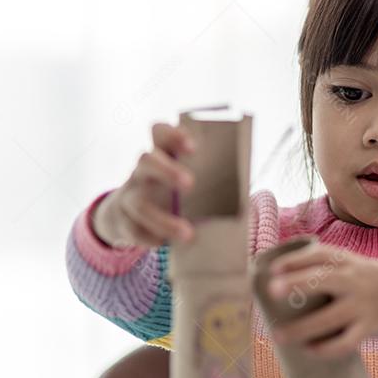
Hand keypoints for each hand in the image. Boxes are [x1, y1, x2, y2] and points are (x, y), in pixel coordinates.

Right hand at [92, 122, 196, 247]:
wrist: (126, 214)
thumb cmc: (169, 191)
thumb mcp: (183, 177)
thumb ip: (207, 173)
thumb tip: (254, 186)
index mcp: (160, 154)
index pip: (159, 133)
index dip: (172, 135)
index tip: (192, 147)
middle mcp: (141, 171)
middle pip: (146, 160)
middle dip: (167, 170)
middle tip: (190, 184)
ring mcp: (129, 195)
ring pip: (139, 204)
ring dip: (163, 220)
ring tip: (188, 234)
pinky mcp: (124, 221)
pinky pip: (132, 230)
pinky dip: (150, 238)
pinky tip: (165, 244)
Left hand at [267, 242, 377, 358]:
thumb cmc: (370, 279)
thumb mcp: (353, 264)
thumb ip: (324, 268)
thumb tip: (278, 279)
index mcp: (347, 261)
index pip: (320, 255)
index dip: (295, 260)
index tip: (273, 268)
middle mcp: (354, 280)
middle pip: (323, 279)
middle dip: (297, 283)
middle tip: (272, 290)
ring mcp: (362, 305)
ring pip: (329, 318)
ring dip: (302, 329)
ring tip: (278, 336)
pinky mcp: (370, 327)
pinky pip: (345, 342)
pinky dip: (325, 349)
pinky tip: (309, 350)